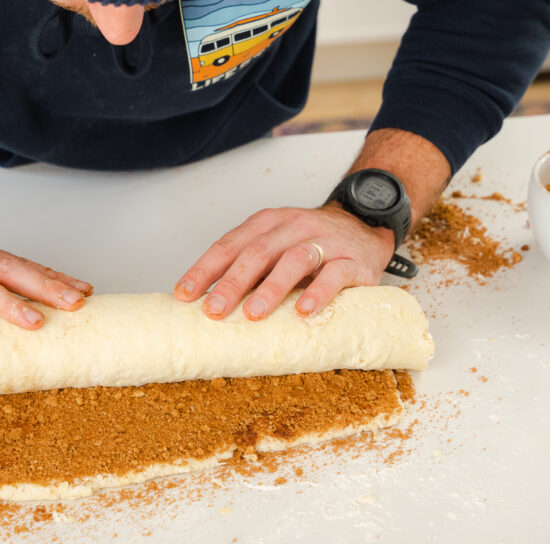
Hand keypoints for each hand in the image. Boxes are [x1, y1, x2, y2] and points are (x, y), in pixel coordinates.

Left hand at [173, 203, 393, 319]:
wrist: (365, 224)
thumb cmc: (309, 244)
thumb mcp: (274, 247)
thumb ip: (246, 267)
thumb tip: (204, 301)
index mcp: (266, 224)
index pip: (229, 245)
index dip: (205, 269)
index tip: (184, 294)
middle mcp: (293, 227)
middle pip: (257, 252)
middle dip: (231, 283)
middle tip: (213, 310)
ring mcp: (325, 242)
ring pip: (294, 260)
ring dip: (271, 288)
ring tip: (253, 314)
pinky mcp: (353, 260)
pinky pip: (334, 275)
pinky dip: (318, 293)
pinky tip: (303, 311)